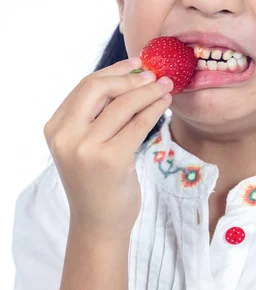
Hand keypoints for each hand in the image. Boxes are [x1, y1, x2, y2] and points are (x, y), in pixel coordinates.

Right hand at [43, 58, 172, 241]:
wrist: (98, 224)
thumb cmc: (97, 181)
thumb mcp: (87, 144)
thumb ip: (98, 114)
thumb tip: (131, 76)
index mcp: (55, 127)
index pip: (85, 85)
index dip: (115, 71)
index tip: (137, 64)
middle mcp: (65, 136)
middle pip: (99, 87)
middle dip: (130, 78)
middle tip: (154, 76)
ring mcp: (85, 149)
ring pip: (122, 104)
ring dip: (149, 92)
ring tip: (166, 87)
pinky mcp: (110, 160)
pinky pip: (138, 124)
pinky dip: (155, 109)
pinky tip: (165, 104)